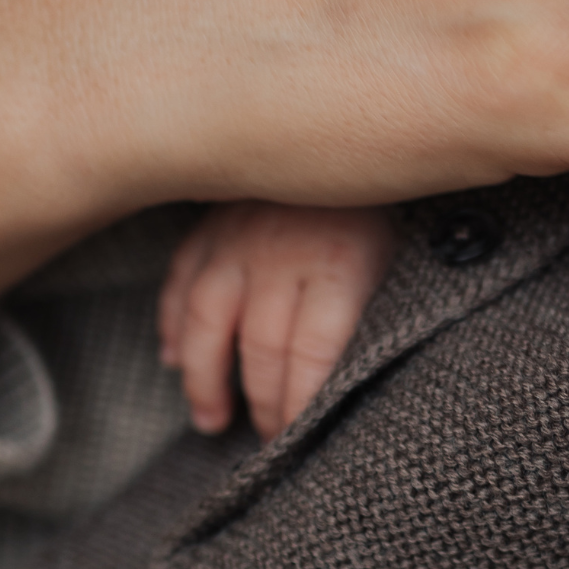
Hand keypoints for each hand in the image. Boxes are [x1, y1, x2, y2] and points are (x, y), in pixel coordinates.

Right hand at [158, 203, 396, 437]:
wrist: (350, 126)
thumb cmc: (381, 209)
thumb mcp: (397, 259)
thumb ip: (369, 316)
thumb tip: (353, 389)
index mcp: (339, 264)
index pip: (311, 355)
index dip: (300, 405)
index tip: (300, 441)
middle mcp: (281, 253)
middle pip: (261, 346)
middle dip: (263, 404)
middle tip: (267, 442)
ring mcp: (238, 237)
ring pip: (207, 319)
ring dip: (204, 378)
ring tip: (209, 420)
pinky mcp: (211, 222)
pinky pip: (181, 279)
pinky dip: (171, 324)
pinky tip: (174, 359)